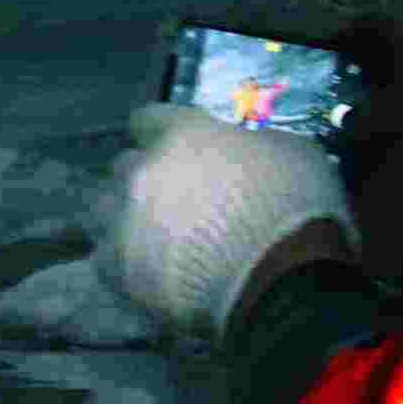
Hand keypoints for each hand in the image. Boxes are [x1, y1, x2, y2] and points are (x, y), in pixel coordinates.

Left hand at [98, 102, 355, 337]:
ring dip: (123, 218)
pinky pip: (105, 258)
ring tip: (152, 239)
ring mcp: (123, 221)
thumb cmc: (299, 211)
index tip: (169, 150)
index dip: (159, 136)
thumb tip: (238, 154)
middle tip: (171, 201)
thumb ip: (248, 146)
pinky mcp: (116, 271)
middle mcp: (142, 172)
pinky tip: (149, 271)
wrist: (284, 283)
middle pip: (124, 166)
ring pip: (103, 210)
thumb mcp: (291, 153)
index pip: (148, 120)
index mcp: (182, 135)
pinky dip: (124, 263)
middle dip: (144, 179)